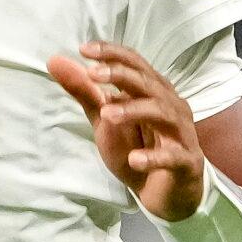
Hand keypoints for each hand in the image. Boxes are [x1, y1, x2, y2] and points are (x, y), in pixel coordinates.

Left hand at [47, 40, 205, 220]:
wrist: (165, 192)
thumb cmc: (137, 148)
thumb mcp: (105, 120)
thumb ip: (85, 92)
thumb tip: (54, 60)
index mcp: (153, 91)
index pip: (135, 64)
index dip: (112, 54)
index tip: (84, 50)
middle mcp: (171, 105)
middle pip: (148, 83)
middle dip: (120, 75)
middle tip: (92, 74)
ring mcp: (181, 133)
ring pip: (162, 113)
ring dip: (134, 111)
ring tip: (106, 115)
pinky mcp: (186, 162)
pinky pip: (173, 157)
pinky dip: (154, 157)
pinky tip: (134, 160)